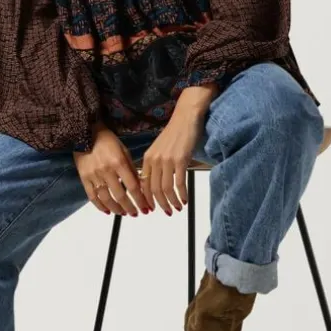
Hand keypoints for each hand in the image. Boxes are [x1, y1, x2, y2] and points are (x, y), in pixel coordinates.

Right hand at [73, 122, 152, 216]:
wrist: (85, 133)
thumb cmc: (107, 140)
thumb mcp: (124, 151)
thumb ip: (131, 168)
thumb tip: (140, 186)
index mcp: (118, 162)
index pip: (133, 186)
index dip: (141, 200)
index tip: (146, 208)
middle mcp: (106, 171)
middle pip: (120, 196)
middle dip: (130, 207)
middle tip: (136, 213)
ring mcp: (94, 175)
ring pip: (106, 199)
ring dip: (117, 209)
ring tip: (124, 213)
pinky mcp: (84, 178)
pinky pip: (92, 197)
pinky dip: (100, 206)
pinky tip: (107, 211)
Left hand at [140, 86, 217, 214]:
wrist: (186, 117)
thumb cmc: (175, 133)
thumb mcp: (160, 149)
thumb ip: (156, 165)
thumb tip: (155, 184)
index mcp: (147, 159)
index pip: (143, 184)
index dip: (148, 199)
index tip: (152, 209)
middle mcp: (155, 160)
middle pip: (153, 190)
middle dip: (160, 204)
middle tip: (167, 212)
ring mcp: (167, 161)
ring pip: (165, 189)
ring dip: (171, 202)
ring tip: (177, 208)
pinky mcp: (180, 160)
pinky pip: (179, 183)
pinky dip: (181, 195)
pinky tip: (185, 200)